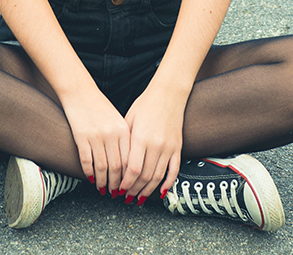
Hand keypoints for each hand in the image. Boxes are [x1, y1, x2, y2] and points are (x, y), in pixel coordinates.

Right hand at [60, 87, 130, 196]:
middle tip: (115, 194)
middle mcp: (112, 134)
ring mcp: (96, 136)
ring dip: (102, 182)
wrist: (80, 92)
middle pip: (117, 167)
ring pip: (102, 167)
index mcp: (123, 130)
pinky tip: (90, 178)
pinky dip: (89, 172)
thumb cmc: (100, 107)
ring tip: (102, 189)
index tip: (128, 187)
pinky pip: (86, 161)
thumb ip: (124, 139)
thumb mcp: (117, 120)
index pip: (130, 160)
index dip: (129, 177)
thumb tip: (128, 164)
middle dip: (116, 184)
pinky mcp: (81, 137)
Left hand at [118, 86, 185, 204]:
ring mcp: (169, 147)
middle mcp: (156, 144)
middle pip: (145, 176)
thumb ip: (124, 142)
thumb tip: (115, 163)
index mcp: (141, 137)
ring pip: (158, 177)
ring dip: (147, 190)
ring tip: (138, 198)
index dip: (125, 183)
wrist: (169, 94)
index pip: (132, 169)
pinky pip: (174, 170)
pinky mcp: (177, 148)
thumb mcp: (128, 119)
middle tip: (126, 197)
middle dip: (134, 189)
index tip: (118, 189)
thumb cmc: (145, 104)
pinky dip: (168, 184)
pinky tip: (160, 193)